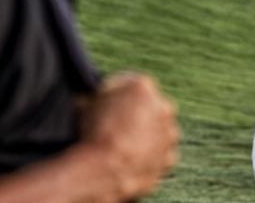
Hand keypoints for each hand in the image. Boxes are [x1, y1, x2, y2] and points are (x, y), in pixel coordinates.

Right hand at [78, 72, 179, 200]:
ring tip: (122, 146)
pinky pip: (160, 154)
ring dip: (146, 134)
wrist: (103, 169)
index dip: (115, 96)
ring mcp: (169, 133)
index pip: (129, 85)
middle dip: (136, 113)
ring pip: (158, 130)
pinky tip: (131, 160)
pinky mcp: (170, 156)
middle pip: (149, 106)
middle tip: (115, 127)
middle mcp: (163, 106)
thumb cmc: (92, 134)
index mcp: (143, 86)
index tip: (106, 106)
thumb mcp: (84, 104)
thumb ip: (93, 96)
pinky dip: (150, 156)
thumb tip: (87, 98)